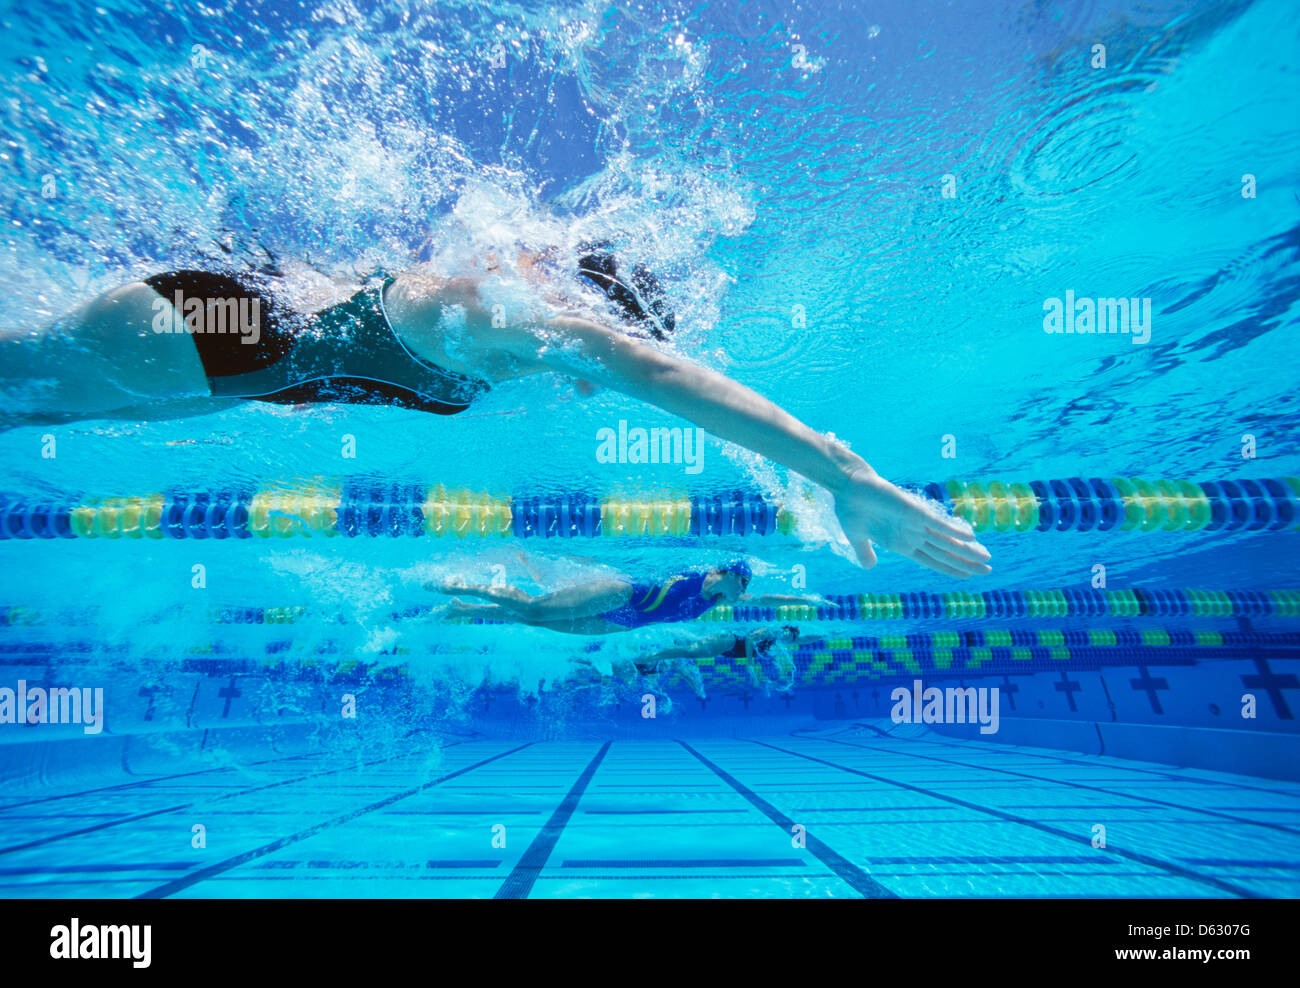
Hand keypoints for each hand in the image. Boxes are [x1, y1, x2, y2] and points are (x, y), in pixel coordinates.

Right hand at [832, 467, 990, 576]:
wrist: (846, 486)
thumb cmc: (851, 508)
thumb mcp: (857, 537)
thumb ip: (865, 552)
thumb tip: (870, 566)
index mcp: (900, 543)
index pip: (932, 560)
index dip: (950, 568)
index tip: (968, 576)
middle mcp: (912, 534)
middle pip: (945, 552)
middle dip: (967, 561)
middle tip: (989, 570)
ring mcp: (915, 522)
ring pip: (946, 539)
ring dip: (967, 549)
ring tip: (987, 558)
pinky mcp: (913, 510)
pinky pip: (937, 522)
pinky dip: (953, 529)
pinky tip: (970, 536)